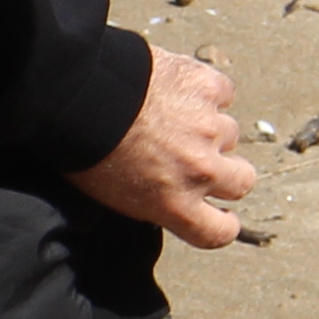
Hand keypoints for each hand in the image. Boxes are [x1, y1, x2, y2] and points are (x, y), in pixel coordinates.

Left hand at [65, 41, 257, 247]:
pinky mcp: (207, 86)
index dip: (223, 223)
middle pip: (241, 181)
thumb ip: (153, 202)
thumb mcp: (112, 197)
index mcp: (176, 204)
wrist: (76, 96)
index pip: (220, 232)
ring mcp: (208, 126)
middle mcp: (201, 169)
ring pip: (229, 133)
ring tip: (172, 118)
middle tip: (199, 160)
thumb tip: (164, 197)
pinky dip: (205, 92)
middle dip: (225, 173)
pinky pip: (221, 93)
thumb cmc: (81, 148)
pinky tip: (177, 89)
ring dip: (209, 129)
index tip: (220, 215)